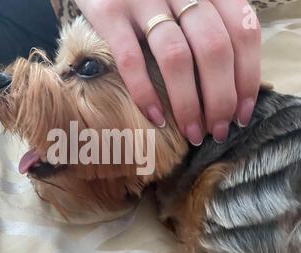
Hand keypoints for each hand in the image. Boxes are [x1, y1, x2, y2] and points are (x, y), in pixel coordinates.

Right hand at [75, 0, 260, 144]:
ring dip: (188, 103)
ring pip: (176, 57)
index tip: (242, 114)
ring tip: (192, 133)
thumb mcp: (187, 1)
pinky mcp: (110, 14)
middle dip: (220, 99)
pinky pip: (131, 59)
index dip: (248, 77)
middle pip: (213, 49)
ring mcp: (143, 1)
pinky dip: (144, 92)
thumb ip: (209, 27)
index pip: (242, 32)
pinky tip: (155, 117)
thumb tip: (229, 84)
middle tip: (217, 131)